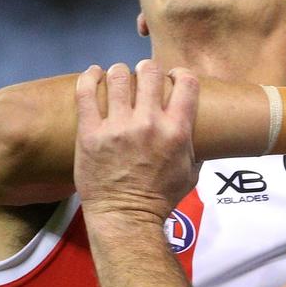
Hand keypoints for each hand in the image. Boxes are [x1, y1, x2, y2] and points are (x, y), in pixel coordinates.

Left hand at [74, 60, 199, 224]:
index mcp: (176, 131)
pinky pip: (86, 94)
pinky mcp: (90, 133)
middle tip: (143, 75)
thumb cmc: (160, 199)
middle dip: (148, 69)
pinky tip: (93, 73)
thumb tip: (199, 134)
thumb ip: (195, 149)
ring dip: (120, 72)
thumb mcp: (191, 173)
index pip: (186, 83)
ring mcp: (118, 127)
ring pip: (118, 77)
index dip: (180, 74)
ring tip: (118, 75)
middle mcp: (149, 123)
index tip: (173, 77)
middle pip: (150, 73)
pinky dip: (89, 77)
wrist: (126, 217)